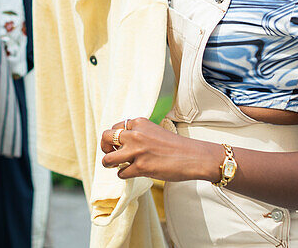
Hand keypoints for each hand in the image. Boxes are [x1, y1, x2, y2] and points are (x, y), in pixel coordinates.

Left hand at [99, 118, 221, 182]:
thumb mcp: (153, 131)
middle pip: (105, 137)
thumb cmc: (174, 146)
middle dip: (104, 147)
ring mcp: (137, 151)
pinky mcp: (141, 167)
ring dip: (108, 163)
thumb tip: (120, 143)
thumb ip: (138, 134)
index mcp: (139, 122)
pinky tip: (131, 173)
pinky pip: (121, 172)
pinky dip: (123, 174)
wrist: (193, 157)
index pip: (115, 127)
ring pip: (108, 158)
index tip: (116, 144)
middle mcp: (135, 134)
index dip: (113, 137)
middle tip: (109, 153)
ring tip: (114, 165)